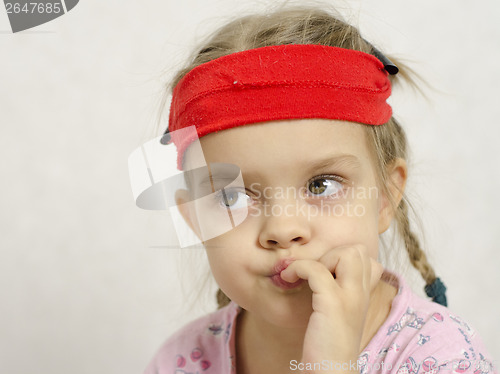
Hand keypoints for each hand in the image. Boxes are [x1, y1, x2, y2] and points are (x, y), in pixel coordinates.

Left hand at [280, 244, 383, 372]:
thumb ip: (338, 290)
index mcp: (364, 294)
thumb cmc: (327, 344)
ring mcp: (350, 297)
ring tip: (302, 276)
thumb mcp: (338, 312)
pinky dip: (298, 268)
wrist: (330, 373)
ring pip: (345, 253)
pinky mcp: (333, 304)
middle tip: (314, 274)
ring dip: (317, 259)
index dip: (342, 257)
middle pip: (357, 249)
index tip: (323, 272)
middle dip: (331, 254)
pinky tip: (288, 279)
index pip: (365, 256)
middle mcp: (362, 293)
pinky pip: (316, 269)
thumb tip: (318, 269)